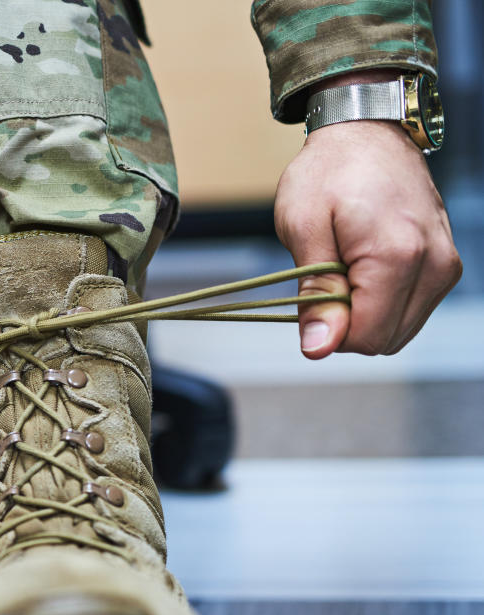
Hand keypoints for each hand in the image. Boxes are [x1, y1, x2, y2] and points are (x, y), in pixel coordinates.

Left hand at [274, 72, 460, 358]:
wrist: (367, 131)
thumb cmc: (328, 172)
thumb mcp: (303, 227)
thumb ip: (316, 292)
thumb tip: (319, 348)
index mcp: (397, 256)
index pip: (367, 337)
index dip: (329, 330)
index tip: (311, 297)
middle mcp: (434, 264)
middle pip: (385, 339)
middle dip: (347, 324)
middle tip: (325, 278)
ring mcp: (446, 265)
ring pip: (399, 330)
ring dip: (364, 313)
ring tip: (345, 267)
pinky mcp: (446, 264)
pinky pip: (411, 310)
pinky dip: (382, 302)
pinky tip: (363, 268)